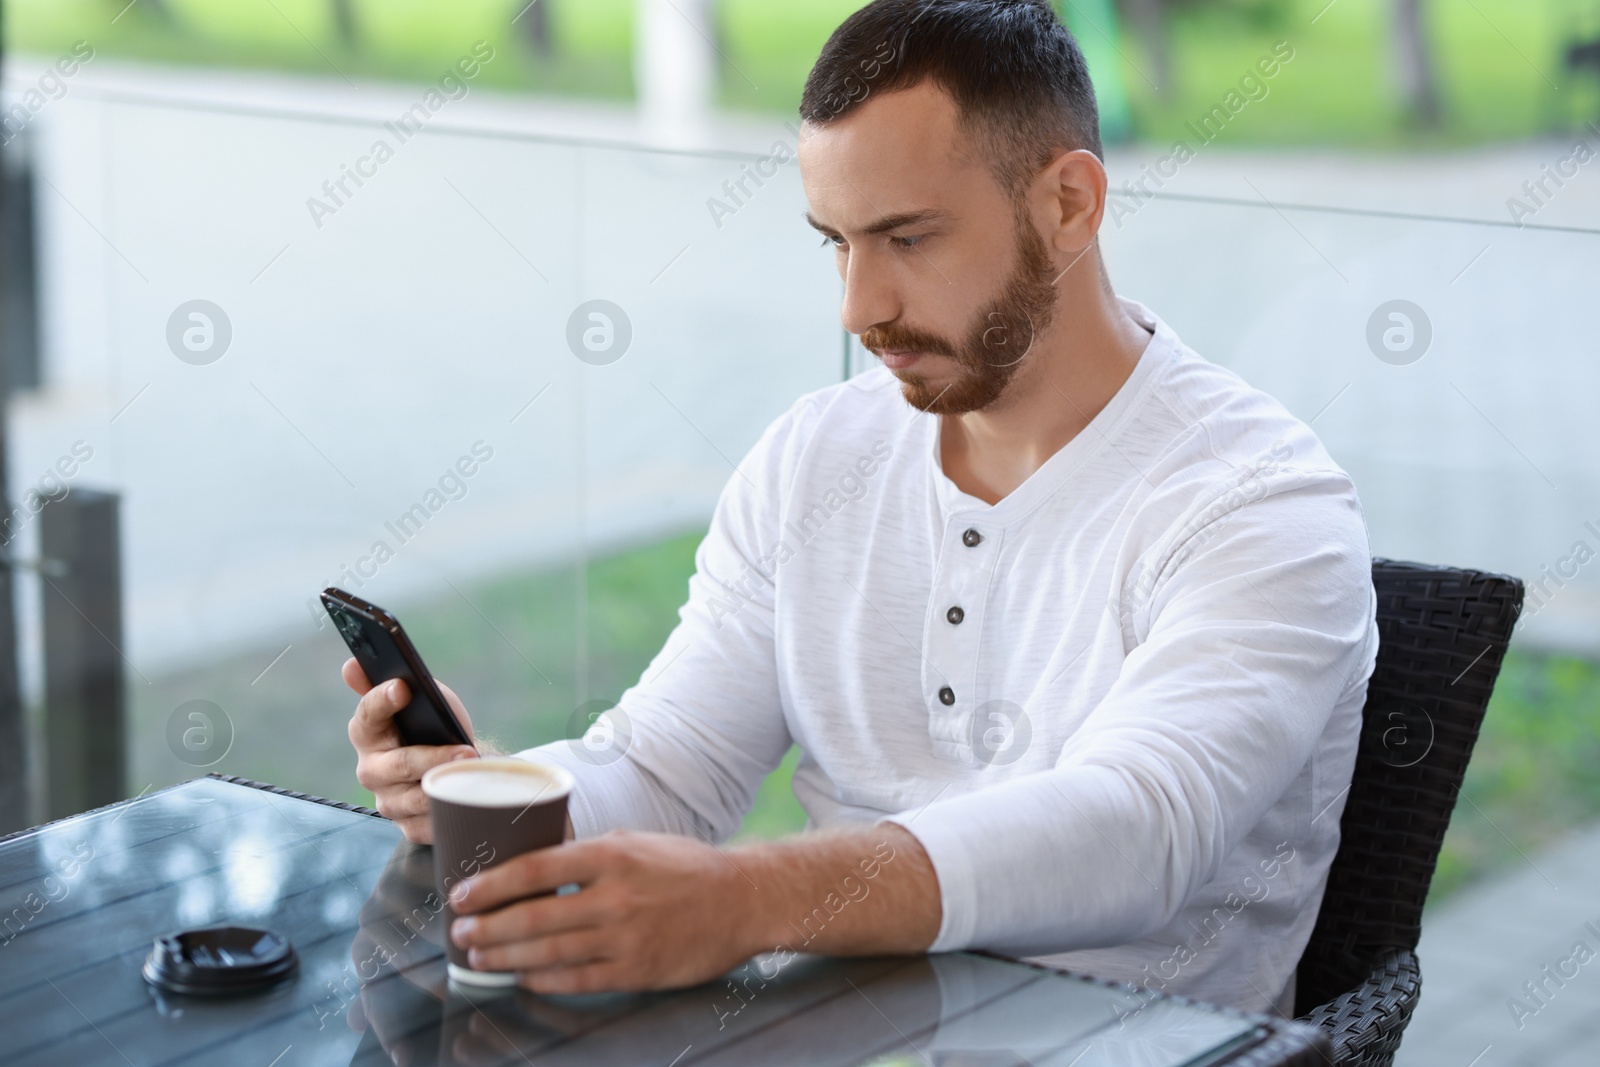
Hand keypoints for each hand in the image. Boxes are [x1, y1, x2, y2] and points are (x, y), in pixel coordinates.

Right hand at [344, 657, 477, 842]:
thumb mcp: (423, 699)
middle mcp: (371, 770)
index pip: (367, 716)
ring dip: (447, 785)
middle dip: (432, 757)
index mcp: (367, 733)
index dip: (382, 700)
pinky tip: (466, 798)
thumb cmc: (436, 727)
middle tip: (465, 750)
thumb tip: (351, 666)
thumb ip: (396, 683)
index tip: (402, 687)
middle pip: (398, 765)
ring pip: (417, 797)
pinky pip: (429, 822)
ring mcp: (389, 801)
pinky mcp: (409, 825)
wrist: (458, 765)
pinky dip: (450, 809)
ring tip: (473, 774)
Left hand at [447, 830, 762, 994]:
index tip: (462, 894)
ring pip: (549, 952)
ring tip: (480, 958)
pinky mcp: (637, 970)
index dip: (491, 885)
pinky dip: (544, 980)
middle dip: (488, 927)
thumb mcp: (634, 842)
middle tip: (460, 933)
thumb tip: (534, 862)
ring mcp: (625, 937)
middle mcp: (614, 896)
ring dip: (506, 958)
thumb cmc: (685, 867)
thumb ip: (587, 854)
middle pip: (533, 916)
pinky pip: (578, 980)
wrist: (741, 900)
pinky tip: (523, 978)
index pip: (535, 869)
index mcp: (610, 855)